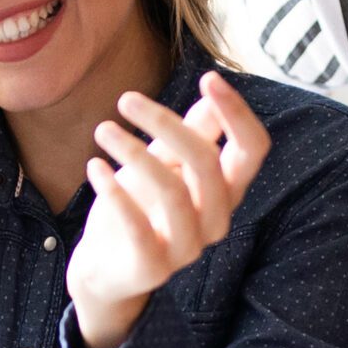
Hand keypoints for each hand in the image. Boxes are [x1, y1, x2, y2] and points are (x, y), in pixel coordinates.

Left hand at [66, 71, 269, 347]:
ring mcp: (188, 248)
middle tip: (125, 99)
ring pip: (173, 191)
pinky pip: (138, 227)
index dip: (237, 113)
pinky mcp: (153, 268)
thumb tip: (212, 91)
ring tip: (103, 130)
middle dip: (166, 123)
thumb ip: (190, 134)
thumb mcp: (165, 163)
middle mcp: (216, 219)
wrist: (106, 270)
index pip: (253, 149)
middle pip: (207, 162)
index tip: (208, 77)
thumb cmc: (140, 207)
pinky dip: (114, 192)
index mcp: (227, 190)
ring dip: (134, 152)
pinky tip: (95, 166)